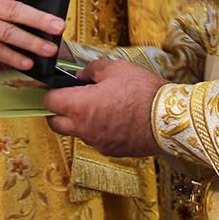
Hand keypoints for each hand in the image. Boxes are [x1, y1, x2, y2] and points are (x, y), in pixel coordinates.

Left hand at [45, 59, 164, 157]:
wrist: (168, 118)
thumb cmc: (142, 90)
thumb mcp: (115, 68)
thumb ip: (91, 70)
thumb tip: (81, 76)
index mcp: (80, 106)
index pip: (49, 102)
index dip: (52, 92)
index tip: (59, 87)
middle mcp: (83, 129)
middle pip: (55, 124)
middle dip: (58, 111)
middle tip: (70, 99)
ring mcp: (97, 143)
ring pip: (76, 133)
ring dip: (79, 122)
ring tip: (99, 107)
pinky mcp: (111, 151)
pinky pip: (95, 140)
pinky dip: (98, 130)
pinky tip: (114, 118)